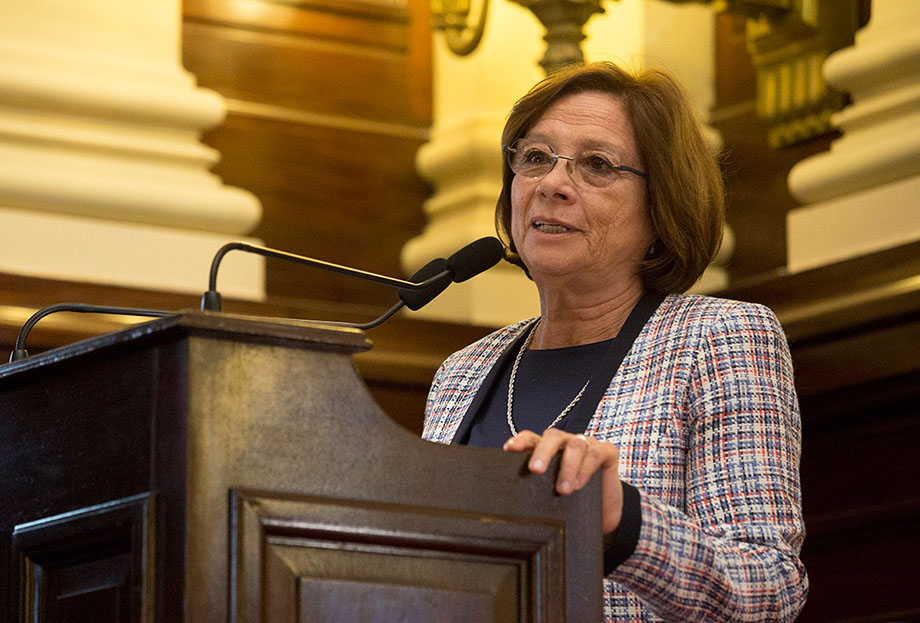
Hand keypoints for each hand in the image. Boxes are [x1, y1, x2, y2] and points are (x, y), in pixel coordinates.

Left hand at [504, 428, 623, 533]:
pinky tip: (579, 484)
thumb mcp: (551, 496)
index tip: (509, 450)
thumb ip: (535, 492)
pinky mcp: (606, 452)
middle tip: (535, 469)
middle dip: (543, 452)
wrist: (604, 516)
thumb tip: (512, 504)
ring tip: (563, 490)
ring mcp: (587, 445)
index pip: (531, 438)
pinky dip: (586, 468)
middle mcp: (566, 443)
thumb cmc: (574, 503)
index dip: (521, 441)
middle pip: (552, 437)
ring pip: (575, 445)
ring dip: (567, 467)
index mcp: (548, 450)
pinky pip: (595, 453)